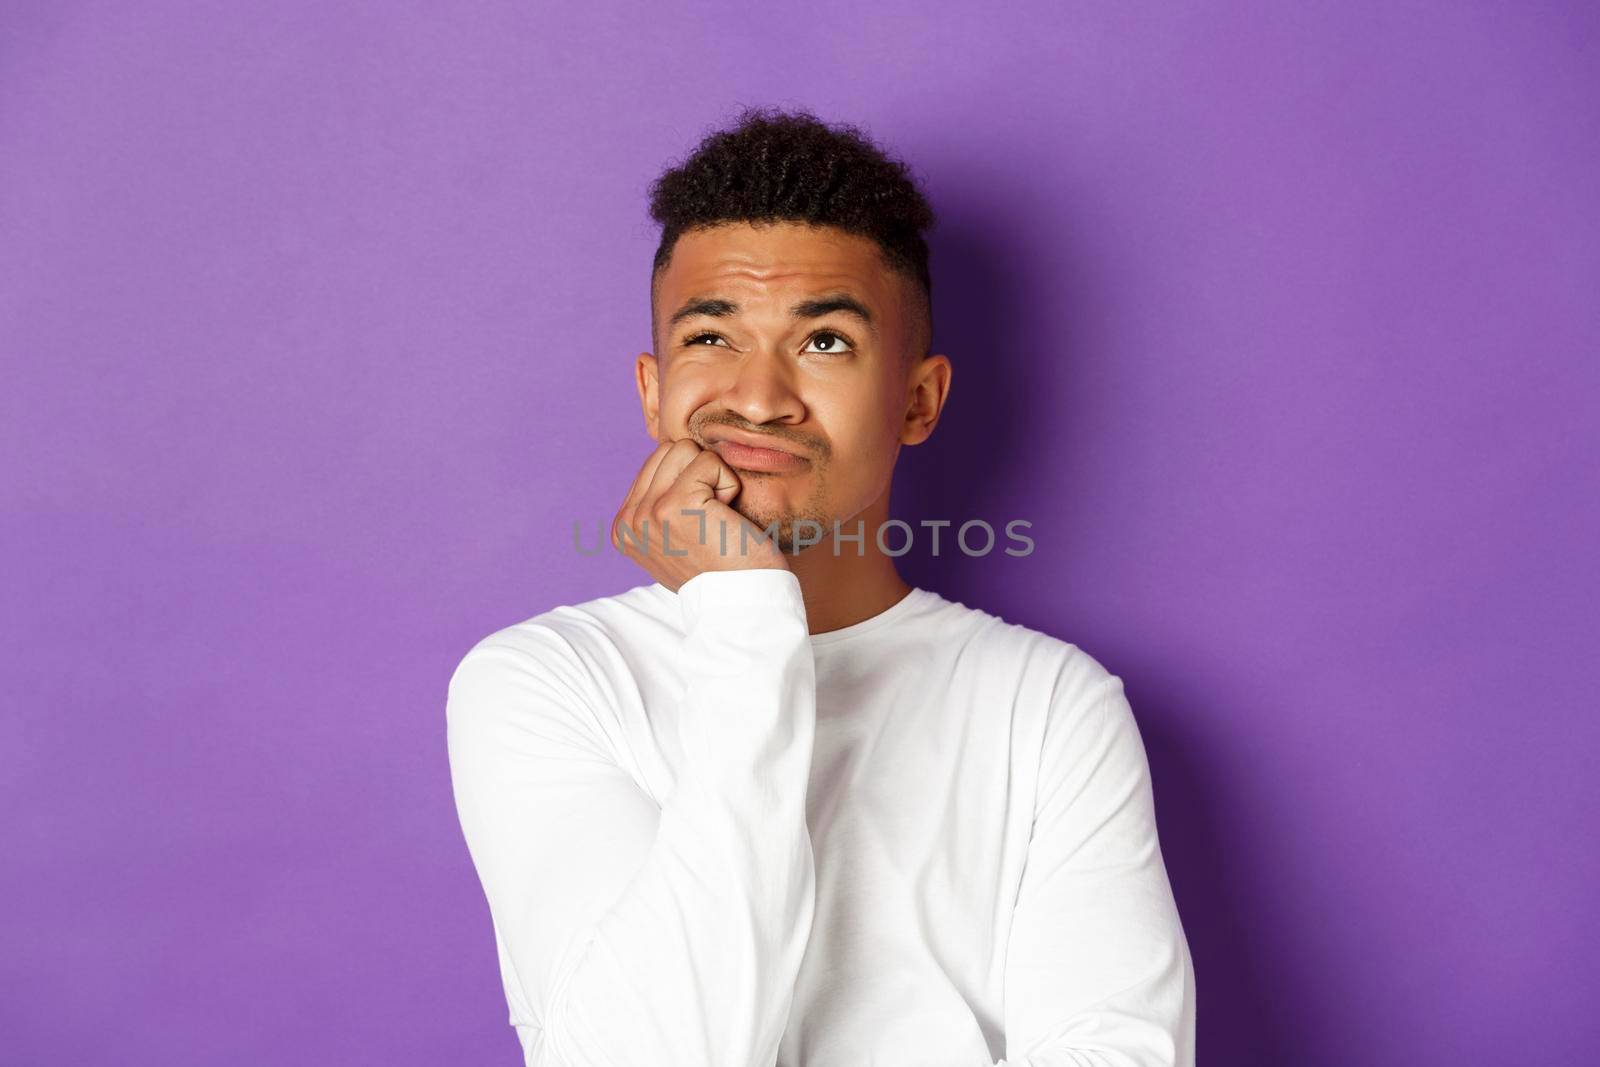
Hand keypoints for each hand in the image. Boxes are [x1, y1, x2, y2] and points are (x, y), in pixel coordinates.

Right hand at [611, 438, 789, 591]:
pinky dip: (729, 486)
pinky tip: (726, 519)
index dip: (690, 484)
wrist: (742, 602)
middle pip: (668, 450)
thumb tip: (669, 458)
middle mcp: (628, 521)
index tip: (698, 528)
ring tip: (717, 519)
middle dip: (700, 477)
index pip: (656, 463)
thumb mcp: (675, 540)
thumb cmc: (722, 569)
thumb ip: (659, 505)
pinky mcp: (674, 506)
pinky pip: (709, 462)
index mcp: (624, 527)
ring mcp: (647, 513)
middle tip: (711, 521)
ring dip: (714, 479)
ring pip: (685, 449)